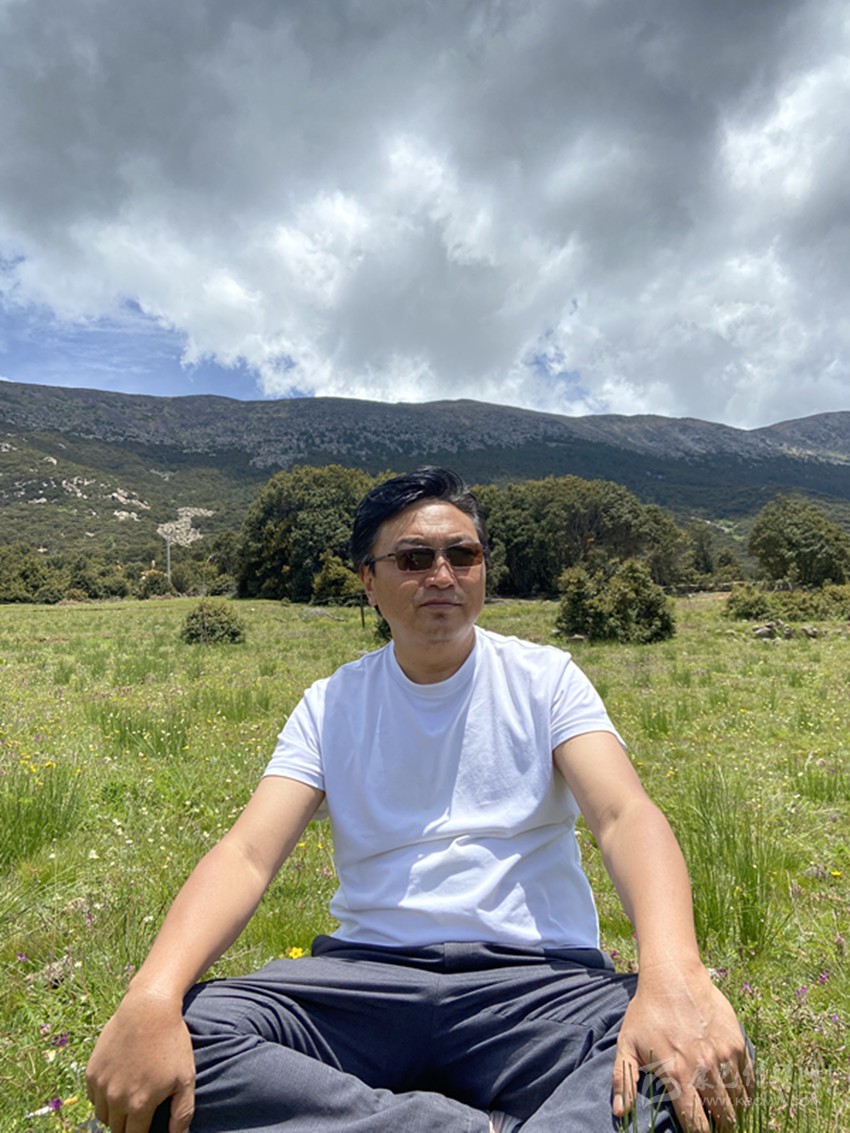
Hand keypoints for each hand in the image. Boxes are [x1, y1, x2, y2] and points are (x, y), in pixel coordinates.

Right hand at [86, 989, 194, 1132]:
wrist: (148, 1008)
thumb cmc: (171, 1042)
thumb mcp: (185, 1078)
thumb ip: (181, 1114)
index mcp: (138, 1105)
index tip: (148, 1126)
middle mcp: (115, 1099)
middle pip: (117, 1130)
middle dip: (130, 1127)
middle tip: (142, 1113)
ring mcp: (100, 1085)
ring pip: (104, 1116)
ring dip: (115, 1115)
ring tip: (132, 1099)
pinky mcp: (91, 1071)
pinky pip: (94, 1098)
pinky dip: (104, 1098)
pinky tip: (120, 1085)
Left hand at [611, 961, 753, 1131]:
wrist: (672, 976)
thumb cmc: (646, 1011)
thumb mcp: (627, 1044)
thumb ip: (624, 1081)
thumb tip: (620, 1114)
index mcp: (678, 1075)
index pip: (696, 1124)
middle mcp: (704, 1069)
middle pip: (723, 1117)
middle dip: (720, 1127)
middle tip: (716, 1126)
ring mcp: (723, 1055)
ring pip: (739, 1101)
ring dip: (735, 1111)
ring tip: (728, 1114)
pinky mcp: (736, 1042)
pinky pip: (749, 1078)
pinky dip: (746, 1090)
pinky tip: (739, 1094)